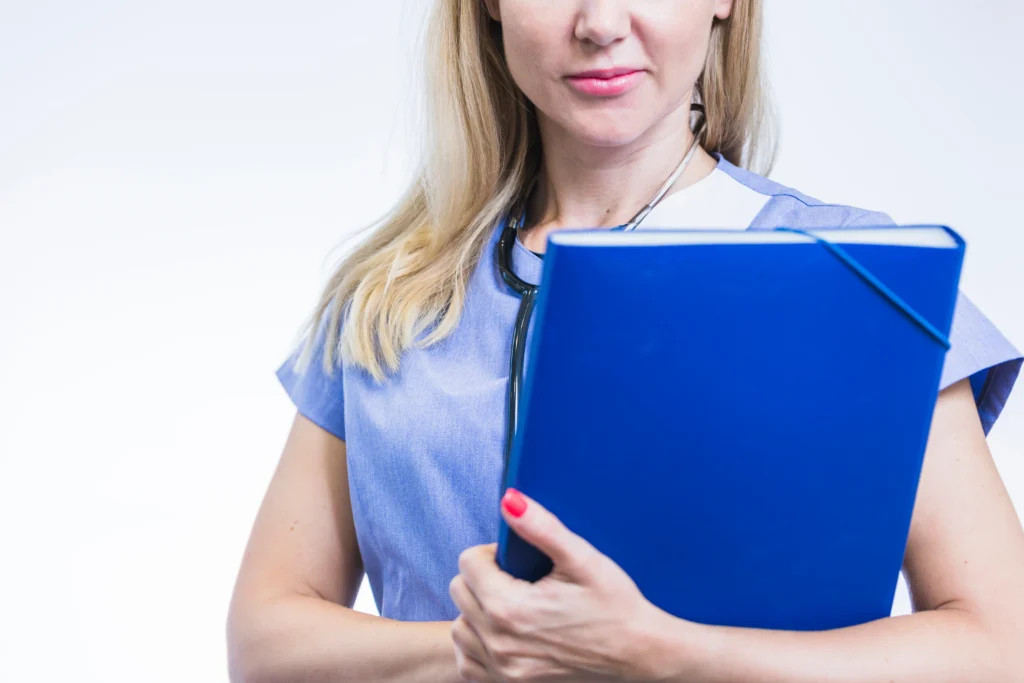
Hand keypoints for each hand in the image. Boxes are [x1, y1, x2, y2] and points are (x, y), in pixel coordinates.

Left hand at [448, 488, 665, 681]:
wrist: (640, 654)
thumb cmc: (615, 606)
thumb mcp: (582, 559)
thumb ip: (541, 527)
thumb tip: (509, 500)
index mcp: (511, 609)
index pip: (467, 562)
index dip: (491, 552)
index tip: (516, 560)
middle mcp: (500, 643)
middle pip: (460, 591)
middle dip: (483, 577)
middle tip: (518, 579)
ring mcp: (504, 670)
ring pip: (461, 626)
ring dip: (477, 610)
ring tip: (512, 604)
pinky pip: (468, 661)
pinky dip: (479, 644)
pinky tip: (506, 633)